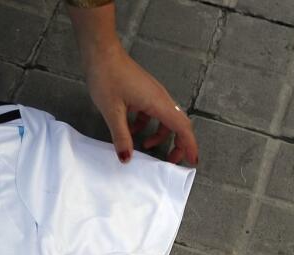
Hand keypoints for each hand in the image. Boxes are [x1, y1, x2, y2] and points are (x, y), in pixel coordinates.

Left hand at [80, 41, 198, 165]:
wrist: (101, 53)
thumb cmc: (107, 78)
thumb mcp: (112, 112)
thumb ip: (121, 137)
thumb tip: (127, 158)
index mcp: (158, 103)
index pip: (182, 127)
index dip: (189, 145)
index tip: (192, 161)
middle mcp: (160, 98)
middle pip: (177, 124)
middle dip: (177, 143)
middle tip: (171, 161)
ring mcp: (152, 94)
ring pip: (164, 119)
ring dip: (159, 135)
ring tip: (146, 147)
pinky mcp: (143, 92)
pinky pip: (151, 112)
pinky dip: (145, 124)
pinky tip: (130, 130)